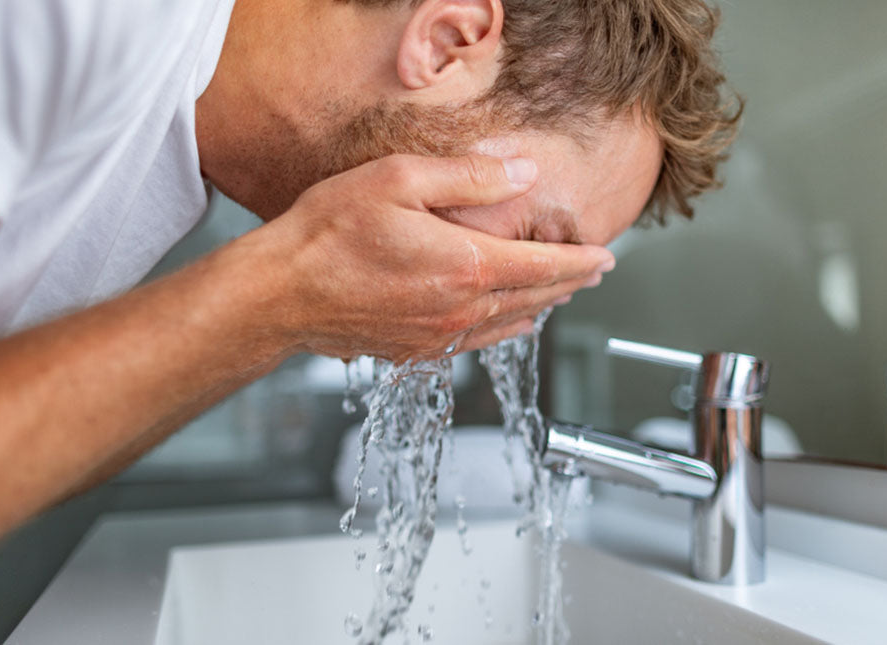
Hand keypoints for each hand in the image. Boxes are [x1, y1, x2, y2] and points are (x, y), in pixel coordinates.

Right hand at [255, 154, 614, 361]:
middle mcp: (460, 310)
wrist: (280, 293)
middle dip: (569, 284)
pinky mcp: (413, 352)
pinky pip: (475, 342)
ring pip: (508, 325)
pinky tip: (508, 325)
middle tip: (592, 273)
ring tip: (558, 295)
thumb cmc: (330, 232)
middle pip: (533, 300)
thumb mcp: (400, 180)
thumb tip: (524, 174)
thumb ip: (470, 177)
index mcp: (466, 268)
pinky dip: (503, 329)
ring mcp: (437, 337)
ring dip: (539, 308)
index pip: (544, 267)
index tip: (606, 257)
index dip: (580, 261)